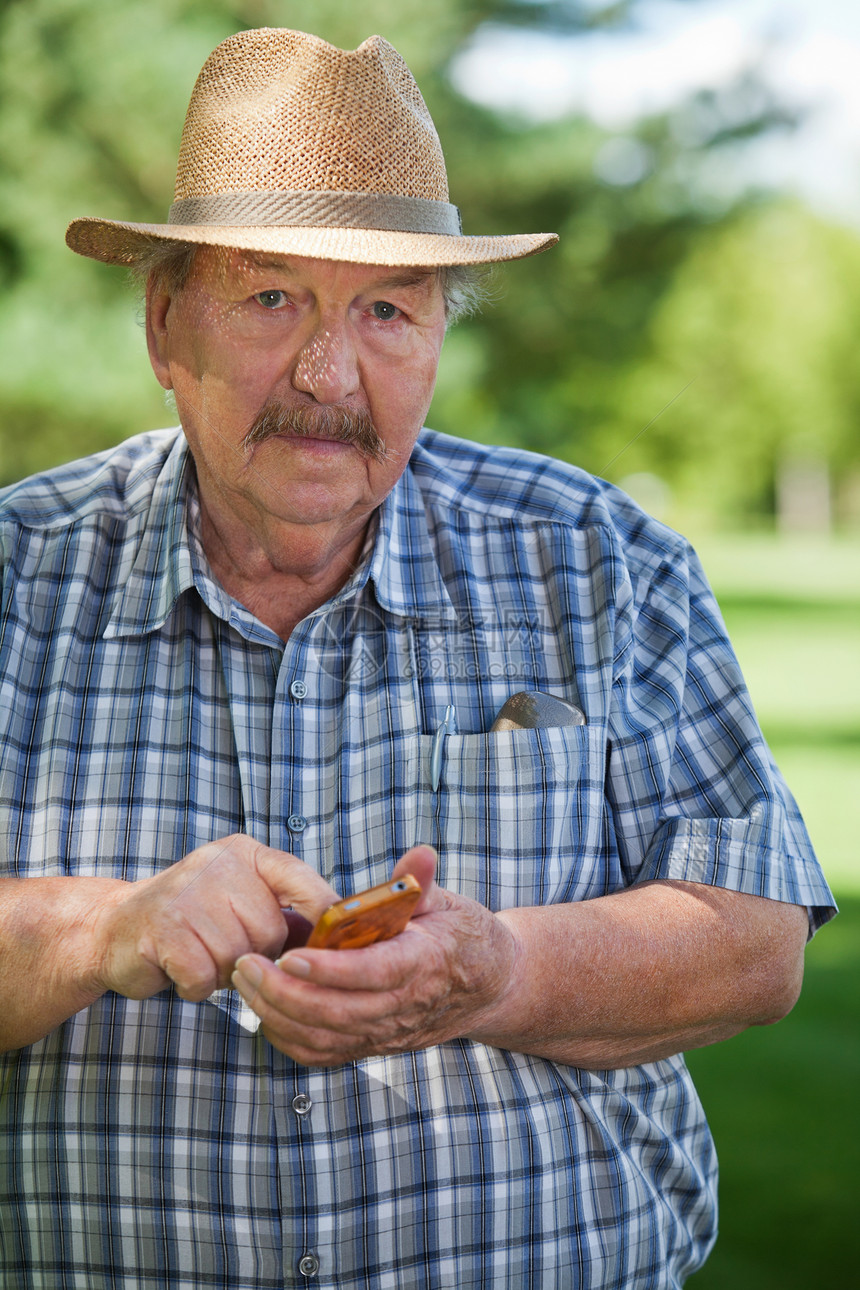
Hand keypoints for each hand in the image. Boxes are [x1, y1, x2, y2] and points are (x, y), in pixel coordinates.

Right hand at [92, 834, 337, 1002]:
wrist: (114, 929)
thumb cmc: (192, 922)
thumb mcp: (241, 903)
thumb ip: (286, 913)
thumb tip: (342, 937)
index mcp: (245, 853)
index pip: (300, 878)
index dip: (324, 912)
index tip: (339, 943)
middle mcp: (219, 864)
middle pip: (272, 930)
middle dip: (255, 956)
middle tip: (223, 949)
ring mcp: (189, 892)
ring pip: (240, 957)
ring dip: (222, 973)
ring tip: (199, 955)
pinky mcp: (164, 927)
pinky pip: (205, 975)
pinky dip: (195, 985)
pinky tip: (178, 967)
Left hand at [231, 845, 519, 1065]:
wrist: (489, 986)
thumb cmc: (463, 937)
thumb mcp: (448, 902)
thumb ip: (420, 883)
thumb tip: (419, 856)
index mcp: (425, 964)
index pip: (373, 973)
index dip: (331, 970)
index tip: (291, 955)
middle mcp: (405, 1007)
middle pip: (337, 1012)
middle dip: (284, 993)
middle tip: (246, 965)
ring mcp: (388, 1033)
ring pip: (324, 1038)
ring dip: (277, 1015)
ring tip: (245, 982)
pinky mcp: (375, 1045)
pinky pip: (324, 1053)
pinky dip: (288, 1038)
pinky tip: (264, 1010)